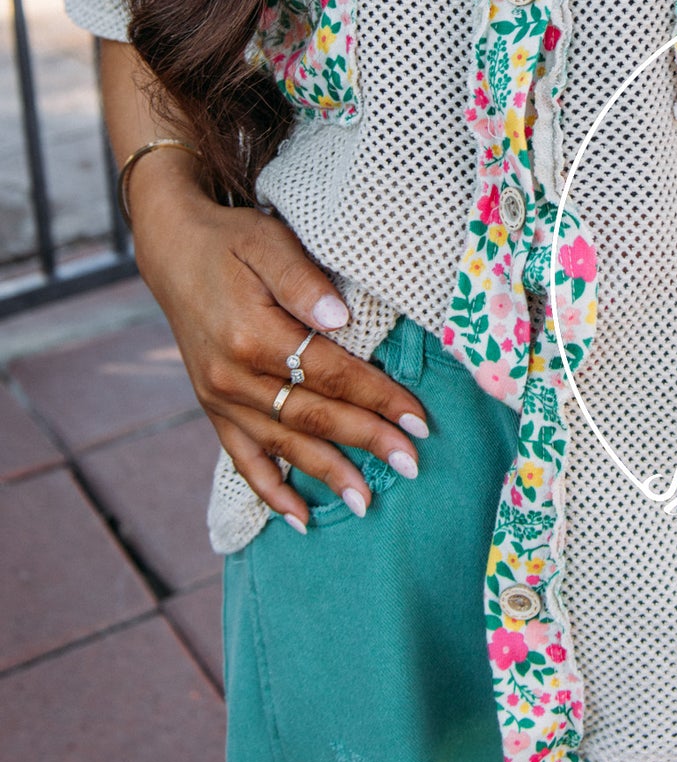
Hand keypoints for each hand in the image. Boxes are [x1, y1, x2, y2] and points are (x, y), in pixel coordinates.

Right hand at [127, 149, 428, 530]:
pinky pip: (242, 460)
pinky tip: (301, 519)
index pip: (330, 374)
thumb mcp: (267, 242)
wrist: (172, 250)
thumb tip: (340, 320)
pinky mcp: (212, 408)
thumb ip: (301, 281)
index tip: (418, 419)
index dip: (377, 397)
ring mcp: (219, 397)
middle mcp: (232, 375)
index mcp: (253, 334)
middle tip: (413, 463)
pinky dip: (271, 492)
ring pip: (283, 444)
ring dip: (327, 474)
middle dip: (366, 440)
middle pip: (312, 415)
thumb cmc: (231, 241)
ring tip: (367, 502)